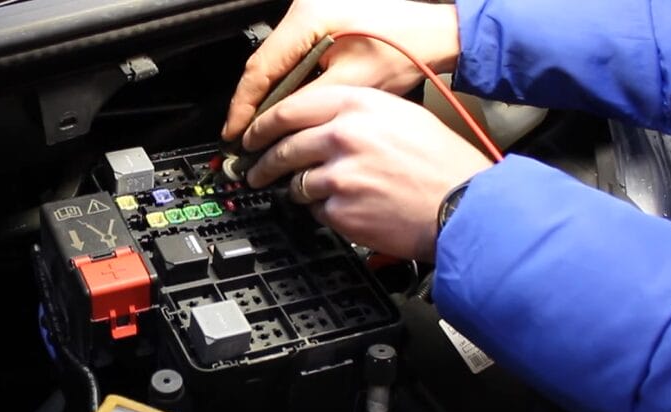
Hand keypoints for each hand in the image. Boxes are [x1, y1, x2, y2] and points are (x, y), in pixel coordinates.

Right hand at [222, 0, 460, 140]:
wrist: (435, 33)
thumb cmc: (405, 49)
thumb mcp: (350, 85)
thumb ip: (306, 105)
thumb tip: (276, 128)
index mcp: (307, 19)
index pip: (260, 68)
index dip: (244, 107)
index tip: (235, 133)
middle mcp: (304, 10)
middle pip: (264, 65)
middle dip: (254, 105)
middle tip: (245, 139)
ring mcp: (311, 14)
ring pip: (276, 62)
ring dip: (270, 96)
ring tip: (263, 129)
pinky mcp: (322, 22)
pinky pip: (292, 56)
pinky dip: (287, 83)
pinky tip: (287, 107)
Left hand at [243, 85, 492, 261]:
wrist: (463, 208)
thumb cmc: (445, 166)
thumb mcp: (403, 118)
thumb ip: (358, 115)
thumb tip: (322, 124)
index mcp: (359, 106)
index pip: (291, 108)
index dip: (264, 124)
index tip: (252, 135)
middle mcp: (344, 136)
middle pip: (284, 147)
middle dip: (263, 163)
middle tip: (255, 172)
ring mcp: (339, 175)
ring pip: (296, 182)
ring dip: (299, 190)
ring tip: (316, 194)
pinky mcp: (340, 210)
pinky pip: (316, 211)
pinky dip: (326, 212)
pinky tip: (349, 209)